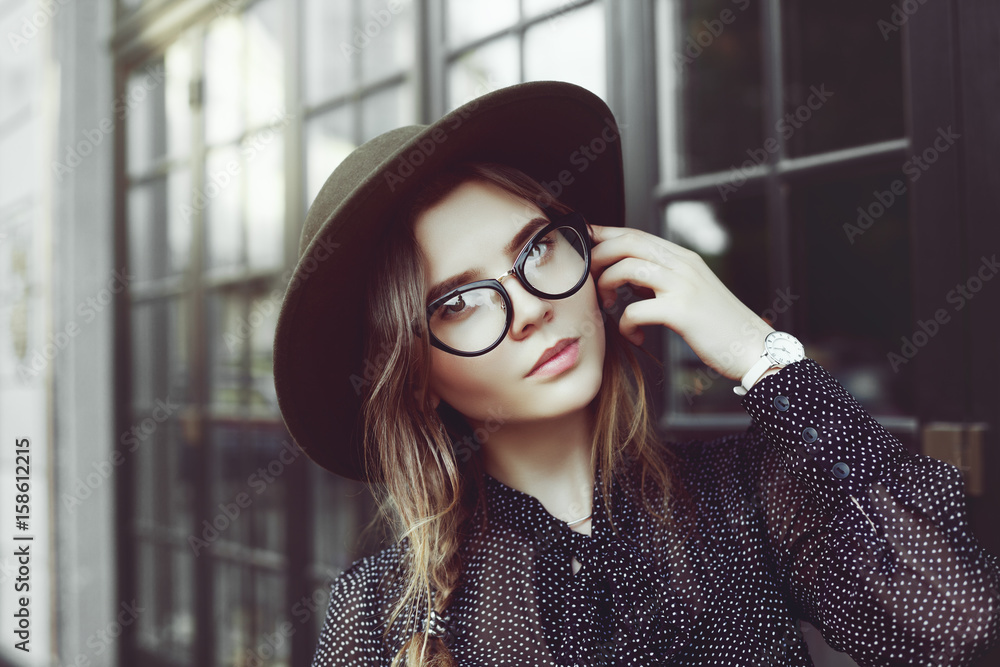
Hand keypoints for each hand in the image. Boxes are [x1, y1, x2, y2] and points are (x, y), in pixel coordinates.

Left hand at [588, 224, 774, 382]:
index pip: (635, 234)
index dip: (604, 235)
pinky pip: (636, 310)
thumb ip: (660, 278)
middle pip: (627, 243)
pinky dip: (626, 324)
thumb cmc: (718, 326)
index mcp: (683, 258)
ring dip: (608, 285)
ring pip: (628, 268)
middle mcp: (683, 265)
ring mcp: (684, 286)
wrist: (753, 348)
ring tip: (610, 305)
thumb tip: (625, 274)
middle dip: (599, 257)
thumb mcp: (690, 291)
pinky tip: (634, 336)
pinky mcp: (682, 312)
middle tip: (591, 281)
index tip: (583, 243)